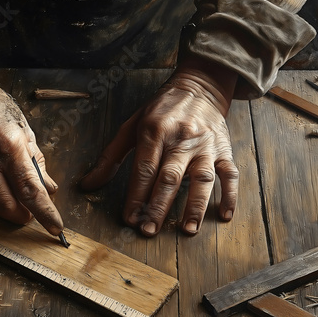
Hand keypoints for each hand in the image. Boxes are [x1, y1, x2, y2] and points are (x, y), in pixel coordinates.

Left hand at [81, 57, 238, 235]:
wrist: (199, 87)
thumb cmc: (160, 110)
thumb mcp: (131, 126)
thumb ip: (110, 157)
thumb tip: (88, 185)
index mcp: (155, 131)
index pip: (144, 170)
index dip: (136, 196)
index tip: (129, 219)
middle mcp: (181, 139)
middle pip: (170, 177)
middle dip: (159, 206)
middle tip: (149, 230)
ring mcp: (205, 145)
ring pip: (202, 178)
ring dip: (195, 205)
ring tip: (188, 229)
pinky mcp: (224, 149)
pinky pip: (230, 173)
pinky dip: (230, 194)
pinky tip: (225, 215)